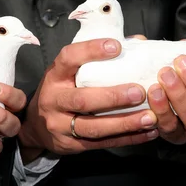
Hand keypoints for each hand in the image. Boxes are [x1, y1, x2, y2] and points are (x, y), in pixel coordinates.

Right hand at [18, 39, 158, 159]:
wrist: (35, 127)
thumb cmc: (60, 91)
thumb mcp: (68, 72)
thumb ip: (97, 58)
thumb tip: (137, 41)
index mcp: (55, 76)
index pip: (68, 59)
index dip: (90, 51)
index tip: (116, 46)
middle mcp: (54, 100)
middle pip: (82, 100)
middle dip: (113, 97)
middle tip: (139, 92)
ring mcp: (60, 125)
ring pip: (94, 127)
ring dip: (125, 123)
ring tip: (150, 118)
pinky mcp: (71, 145)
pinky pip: (102, 143)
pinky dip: (127, 139)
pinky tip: (148, 133)